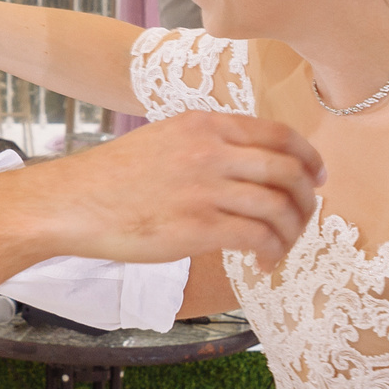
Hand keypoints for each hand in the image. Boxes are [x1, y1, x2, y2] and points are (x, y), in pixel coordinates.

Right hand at [22, 112, 323, 266]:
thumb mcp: (165, 139)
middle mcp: (211, 151)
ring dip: (292, 231)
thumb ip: (208, 144)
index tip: (316, 178)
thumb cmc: (113, 178)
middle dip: (307, 199)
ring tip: (281, 248)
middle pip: (289, 170)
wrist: (72, 202)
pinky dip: (272, 252)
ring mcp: (206, 188)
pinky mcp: (198, 226)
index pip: (280, 135)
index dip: (308, 158)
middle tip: (304, 218)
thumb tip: (247, 164)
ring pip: (279, 206)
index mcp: (206, 125)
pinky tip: (263, 263)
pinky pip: (258, 237)